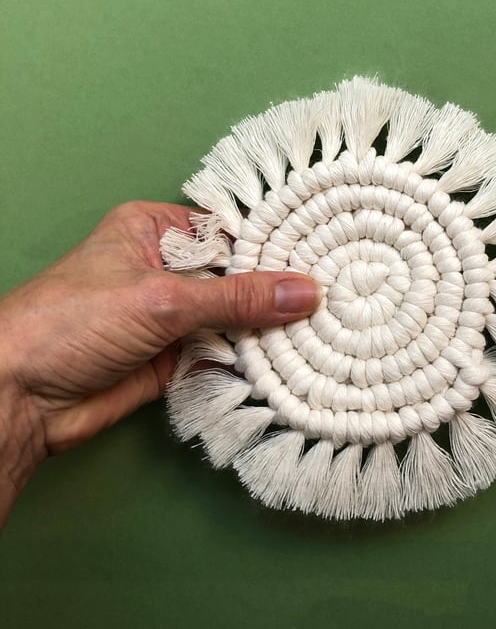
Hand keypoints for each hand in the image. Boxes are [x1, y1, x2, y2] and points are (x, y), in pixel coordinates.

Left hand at [0, 201, 320, 524]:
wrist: (20, 398)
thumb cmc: (69, 323)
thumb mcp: (162, 299)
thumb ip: (236, 298)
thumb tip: (301, 292)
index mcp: (155, 231)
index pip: (228, 230)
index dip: (272, 243)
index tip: (320, 252)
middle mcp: (167, 270)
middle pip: (236, 276)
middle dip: (275, 290)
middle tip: (331, 294)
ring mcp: (173, 316)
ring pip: (234, 318)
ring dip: (267, 329)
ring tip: (323, 327)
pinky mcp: (175, 357)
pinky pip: (224, 353)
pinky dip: (250, 360)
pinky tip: (288, 359)